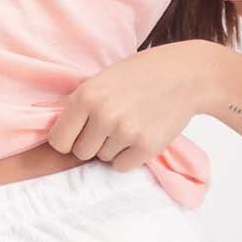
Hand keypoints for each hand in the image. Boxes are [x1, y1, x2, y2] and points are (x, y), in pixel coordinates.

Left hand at [43, 44, 215, 168]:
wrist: (187, 75)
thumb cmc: (142, 74)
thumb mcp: (102, 79)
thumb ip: (80, 104)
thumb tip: (54, 133)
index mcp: (85, 96)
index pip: (58, 140)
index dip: (69, 139)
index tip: (80, 133)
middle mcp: (102, 115)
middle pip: (81, 152)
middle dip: (93, 143)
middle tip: (112, 124)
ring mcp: (125, 132)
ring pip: (103, 159)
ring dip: (114, 147)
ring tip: (132, 123)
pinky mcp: (146, 147)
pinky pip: (122, 166)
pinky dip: (130, 156)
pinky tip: (142, 134)